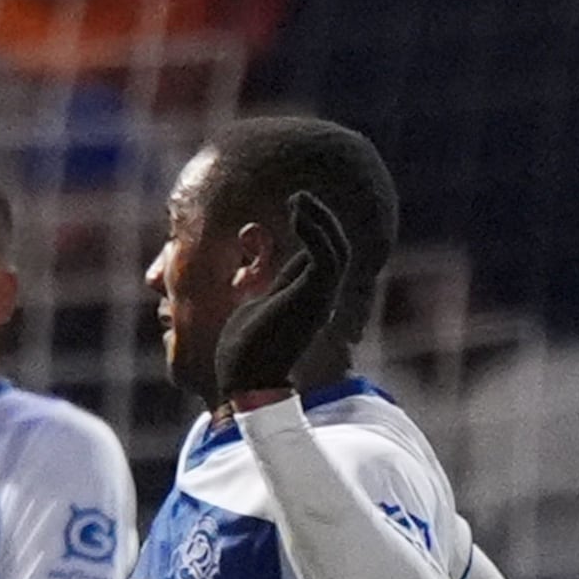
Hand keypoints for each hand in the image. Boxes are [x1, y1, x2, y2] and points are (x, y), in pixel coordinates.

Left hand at [217, 191, 357, 398]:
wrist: (243, 380)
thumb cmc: (241, 353)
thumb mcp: (251, 308)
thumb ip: (258, 287)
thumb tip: (247, 269)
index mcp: (305, 301)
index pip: (318, 258)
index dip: (310, 231)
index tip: (292, 208)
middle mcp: (318, 299)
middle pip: (336, 251)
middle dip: (322, 221)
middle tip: (298, 198)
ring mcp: (318, 299)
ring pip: (336, 251)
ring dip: (320, 221)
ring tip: (298, 200)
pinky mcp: (313, 298)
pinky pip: (325, 257)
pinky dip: (314, 232)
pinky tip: (296, 214)